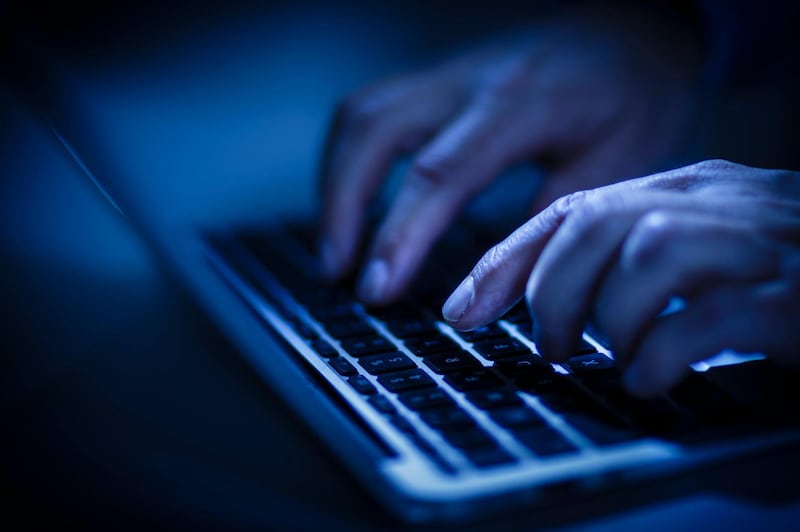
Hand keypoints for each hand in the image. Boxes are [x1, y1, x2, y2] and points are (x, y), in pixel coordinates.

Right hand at [319, 4, 703, 304]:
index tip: (377, 288)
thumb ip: (555, 213)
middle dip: (344, 208)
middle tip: (339, 274)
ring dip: (335, 183)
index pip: (440, 172)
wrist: (635, 27)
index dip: (400, 234)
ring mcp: (449, 75)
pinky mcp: (439, 80)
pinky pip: (371, 109)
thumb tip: (500, 272)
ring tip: (335, 248)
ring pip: (361, 115)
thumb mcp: (620, 160)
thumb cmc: (637, 93)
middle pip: (376, 132)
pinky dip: (347, 158)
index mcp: (520, 104)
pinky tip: (350, 198)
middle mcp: (471, 82)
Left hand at [442, 160, 799, 395]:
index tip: (463, 310)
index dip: (507, 261)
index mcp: (690, 191)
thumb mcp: (697, 262)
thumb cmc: (783, 282)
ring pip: (648, 251)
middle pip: (598, 222)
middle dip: (551, 293)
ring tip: (602, 357)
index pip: (575, 209)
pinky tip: (648, 379)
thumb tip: (541, 311)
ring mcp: (766, 243)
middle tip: (555, 345)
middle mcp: (723, 203)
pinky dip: (662, 350)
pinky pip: (712, 313)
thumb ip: (631, 269)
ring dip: (605, 317)